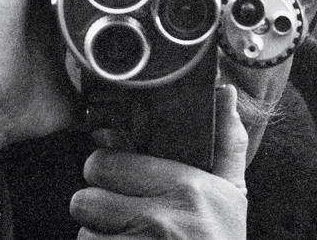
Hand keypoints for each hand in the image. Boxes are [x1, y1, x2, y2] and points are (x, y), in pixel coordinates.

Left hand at [70, 85, 248, 238]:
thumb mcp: (233, 194)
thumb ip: (227, 141)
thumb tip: (224, 91)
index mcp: (186, 186)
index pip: (105, 162)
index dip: (108, 172)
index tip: (122, 180)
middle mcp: (160, 219)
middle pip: (84, 199)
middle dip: (98, 208)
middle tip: (120, 214)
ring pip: (83, 237)